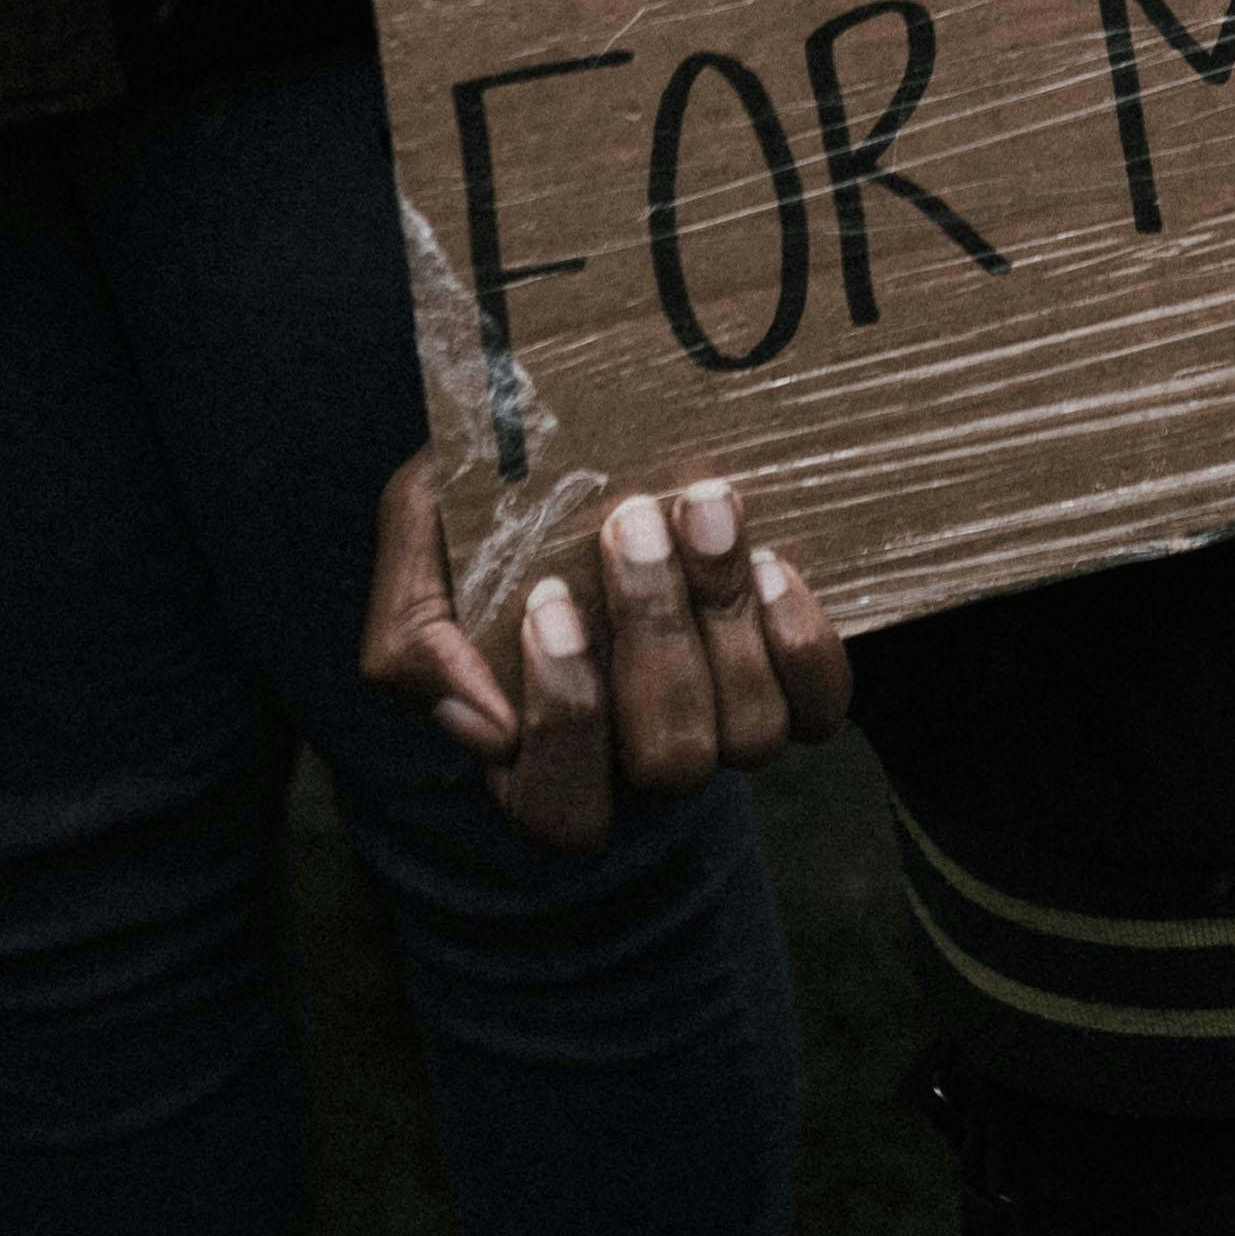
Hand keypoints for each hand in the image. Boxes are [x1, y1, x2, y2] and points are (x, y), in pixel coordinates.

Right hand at [360, 447, 853, 853]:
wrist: (587, 430)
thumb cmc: (492, 495)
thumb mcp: (419, 537)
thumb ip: (413, 632)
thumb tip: (488, 729)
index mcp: (538, 750)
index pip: (558, 805)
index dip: (564, 715)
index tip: (549, 596)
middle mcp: (637, 752)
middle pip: (669, 760)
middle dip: (653, 633)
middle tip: (630, 521)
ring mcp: (722, 719)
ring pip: (751, 735)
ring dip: (725, 615)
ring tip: (703, 508)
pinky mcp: (793, 677)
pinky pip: (821, 703)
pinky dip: (800, 638)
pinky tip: (770, 561)